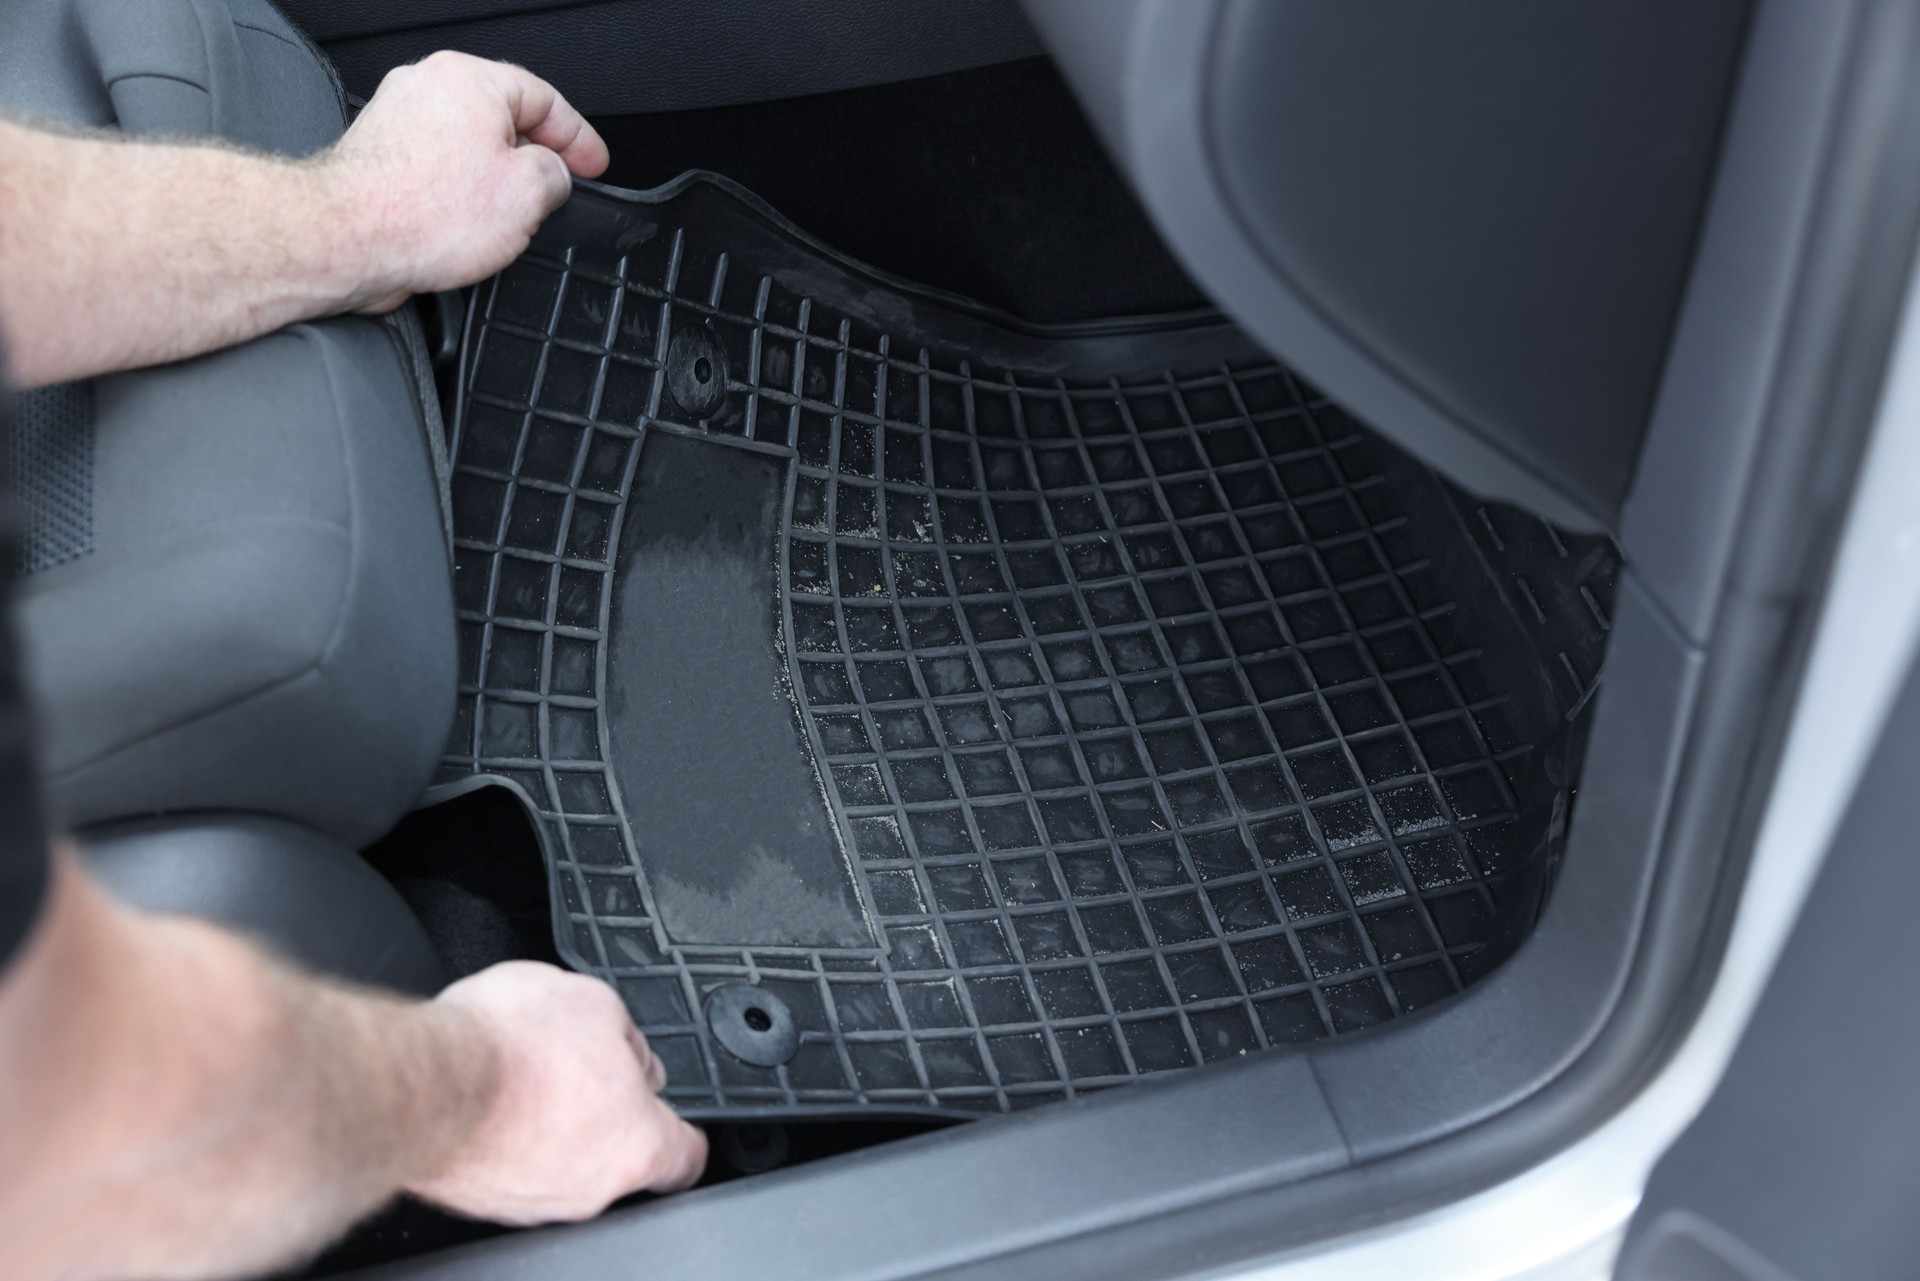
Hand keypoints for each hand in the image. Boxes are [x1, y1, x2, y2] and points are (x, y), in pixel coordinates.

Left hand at [322, 52, 608, 313]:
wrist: (347, 240)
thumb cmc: (422, 213)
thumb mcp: (528, 194)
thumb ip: (555, 175)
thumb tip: (551, 178)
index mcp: (469, 79)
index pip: (544, 98)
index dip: (579, 137)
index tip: (594, 165)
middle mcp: (428, 88)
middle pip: (504, 119)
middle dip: (536, 159)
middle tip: (559, 194)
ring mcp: (397, 120)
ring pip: (469, 147)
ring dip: (496, 182)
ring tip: (510, 220)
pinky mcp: (379, 157)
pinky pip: (438, 170)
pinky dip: (460, 194)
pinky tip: (467, 228)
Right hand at [406, 962, 705, 1223]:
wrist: (423, 1082)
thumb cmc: (509, 1044)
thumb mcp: (596, 1001)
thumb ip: (627, 1038)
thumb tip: (630, 1054)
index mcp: (636, 1144)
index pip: (685, 1157)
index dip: (681, 1129)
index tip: (669, 1115)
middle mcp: (589, 1188)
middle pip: (617, 1155)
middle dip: (604, 1112)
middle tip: (579, 1069)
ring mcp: (532, 1201)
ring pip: (560, 1162)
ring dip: (551, 1124)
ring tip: (525, 1075)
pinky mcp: (481, 1201)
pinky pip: (509, 1167)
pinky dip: (505, 1137)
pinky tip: (490, 1095)